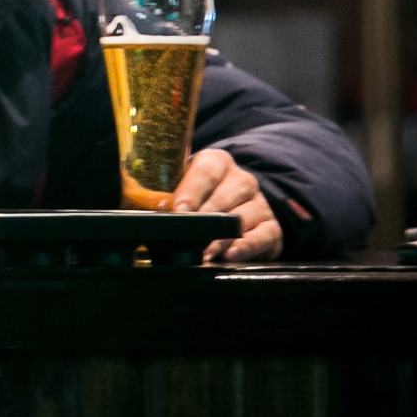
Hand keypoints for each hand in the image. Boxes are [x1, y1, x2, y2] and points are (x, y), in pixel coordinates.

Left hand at [171, 147, 282, 262]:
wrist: (233, 207)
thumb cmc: (199, 197)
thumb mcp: (181, 188)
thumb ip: (164, 194)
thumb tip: (144, 208)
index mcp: (216, 162)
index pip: (205, 172)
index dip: (191, 191)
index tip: (180, 210)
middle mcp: (241, 179)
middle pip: (225, 196)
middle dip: (205, 219)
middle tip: (190, 237)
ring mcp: (259, 202)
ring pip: (243, 216)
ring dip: (222, 236)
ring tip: (206, 252)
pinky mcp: (272, 226)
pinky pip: (264, 235)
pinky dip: (248, 246)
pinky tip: (231, 254)